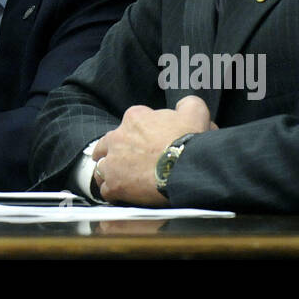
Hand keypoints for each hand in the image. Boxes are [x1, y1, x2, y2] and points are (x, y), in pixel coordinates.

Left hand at [92, 95, 210, 206]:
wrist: (185, 169)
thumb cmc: (188, 141)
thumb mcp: (195, 112)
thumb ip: (187, 104)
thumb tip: (183, 105)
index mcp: (134, 118)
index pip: (131, 121)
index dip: (140, 131)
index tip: (149, 140)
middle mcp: (118, 137)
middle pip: (108, 144)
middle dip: (115, 150)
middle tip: (129, 160)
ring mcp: (113, 162)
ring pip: (103, 167)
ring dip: (111, 172)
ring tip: (123, 179)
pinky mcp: (114, 185)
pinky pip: (106, 190)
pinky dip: (113, 192)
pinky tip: (123, 195)